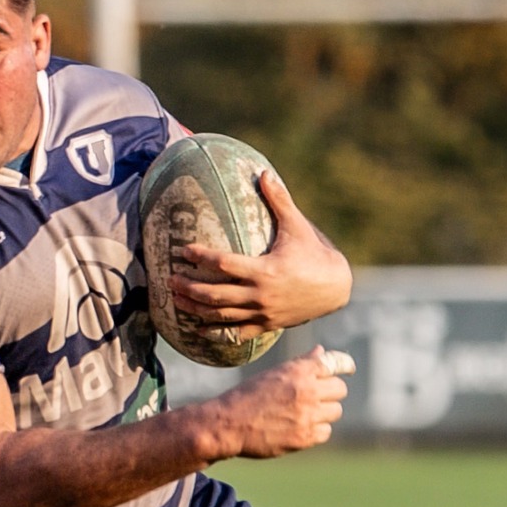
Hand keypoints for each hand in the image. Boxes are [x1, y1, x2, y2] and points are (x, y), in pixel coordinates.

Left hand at [170, 170, 351, 332]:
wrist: (336, 288)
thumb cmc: (315, 253)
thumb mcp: (297, 226)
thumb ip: (278, 201)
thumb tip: (263, 172)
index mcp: (264, 270)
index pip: (224, 264)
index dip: (201, 257)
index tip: (184, 250)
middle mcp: (260, 295)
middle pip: (214, 294)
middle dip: (188, 287)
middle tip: (169, 279)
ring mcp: (262, 313)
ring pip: (220, 316)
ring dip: (194, 309)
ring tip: (175, 299)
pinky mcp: (266, 325)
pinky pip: (236, 334)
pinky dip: (215, 333)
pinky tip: (197, 329)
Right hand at [209, 349, 353, 459]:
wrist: (227, 425)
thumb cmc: (247, 397)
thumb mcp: (273, 374)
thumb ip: (301, 365)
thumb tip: (321, 352)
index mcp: (298, 371)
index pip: (334, 362)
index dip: (345, 364)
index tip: (348, 368)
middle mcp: (306, 391)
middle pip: (340, 389)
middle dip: (330, 393)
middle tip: (316, 397)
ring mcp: (307, 415)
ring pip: (335, 411)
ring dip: (324, 412)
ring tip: (303, 414)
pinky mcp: (305, 437)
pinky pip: (325, 431)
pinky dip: (316, 430)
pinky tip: (299, 428)